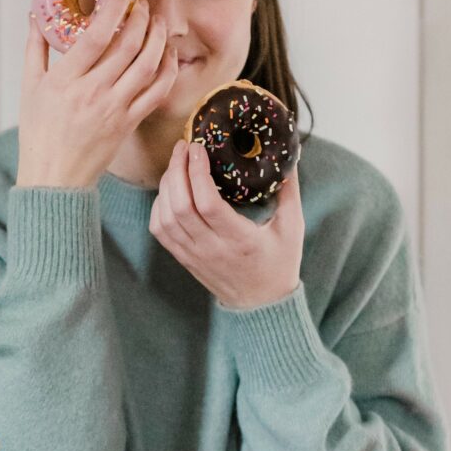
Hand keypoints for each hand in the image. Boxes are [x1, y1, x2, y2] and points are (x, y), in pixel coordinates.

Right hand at [17, 0, 178, 187]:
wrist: (54, 178)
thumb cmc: (39, 134)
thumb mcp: (29, 88)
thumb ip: (35, 49)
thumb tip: (35, 17)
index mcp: (65, 81)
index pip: (96, 37)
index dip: (114, 8)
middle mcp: (92, 93)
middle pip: (128, 46)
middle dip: (142, 18)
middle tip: (143, 4)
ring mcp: (114, 109)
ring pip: (147, 66)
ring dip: (159, 39)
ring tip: (158, 23)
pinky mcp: (128, 124)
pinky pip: (157, 93)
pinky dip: (168, 71)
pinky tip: (168, 56)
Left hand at [149, 140, 304, 308]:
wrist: (261, 303)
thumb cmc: (279, 262)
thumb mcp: (292, 227)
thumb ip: (289, 191)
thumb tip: (290, 156)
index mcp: (240, 239)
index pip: (208, 203)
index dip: (197, 172)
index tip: (197, 147)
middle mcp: (212, 248)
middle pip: (180, 206)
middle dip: (176, 171)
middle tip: (183, 147)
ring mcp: (194, 255)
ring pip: (165, 217)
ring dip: (166, 186)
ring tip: (176, 164)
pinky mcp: (183, 258)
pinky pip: (160, 230)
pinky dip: (158, 206)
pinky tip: (169, 190)